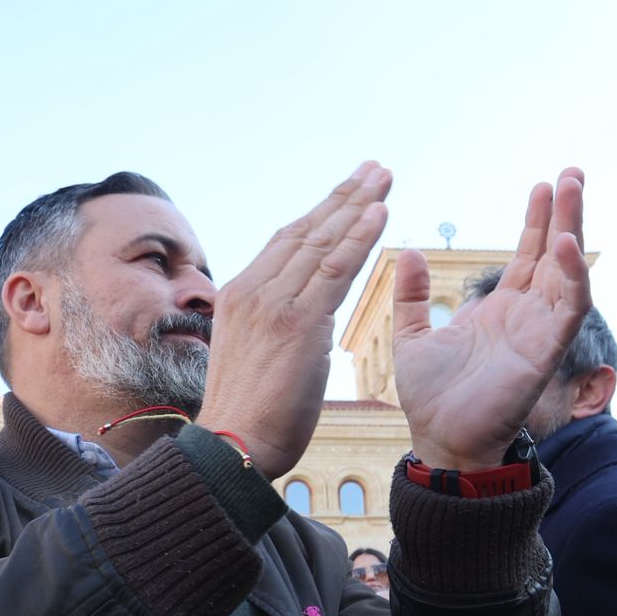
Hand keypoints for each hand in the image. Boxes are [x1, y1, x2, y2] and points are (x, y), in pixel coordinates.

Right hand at [195, 163, 393, 480]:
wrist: (231, 447)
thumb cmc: (246, 414)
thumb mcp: (252, 355)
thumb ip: (272, 325)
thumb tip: (298, 316)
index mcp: (239, 295)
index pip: (285, 241)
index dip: (321, 213)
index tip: (347, 192)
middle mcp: (253, 290)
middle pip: (306, 231)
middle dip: (344, 197)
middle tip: (374, 168)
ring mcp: (273, 303)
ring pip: (323, 242)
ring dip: (358, 205)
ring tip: (385, 177)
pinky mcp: (298, 322)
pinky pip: (335, 270)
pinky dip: (359, 237)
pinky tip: (381, 213)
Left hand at [394, 170, 592, 468]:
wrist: (439, 439)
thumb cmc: (431, 397)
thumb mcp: (411, 335)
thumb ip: (412, 296)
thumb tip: (408, 251)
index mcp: (498, 309)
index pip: (527, 255)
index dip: (537, 220)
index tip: (541, 184)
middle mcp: (525, 315)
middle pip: (554, 254)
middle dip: (566, 213)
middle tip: (573, 172)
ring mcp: (538, 331)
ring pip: (567, 271)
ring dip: (573, 230)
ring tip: (573, 189)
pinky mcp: (544, 350)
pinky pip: (568, 307)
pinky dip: (571, 274)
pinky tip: (565, 244)